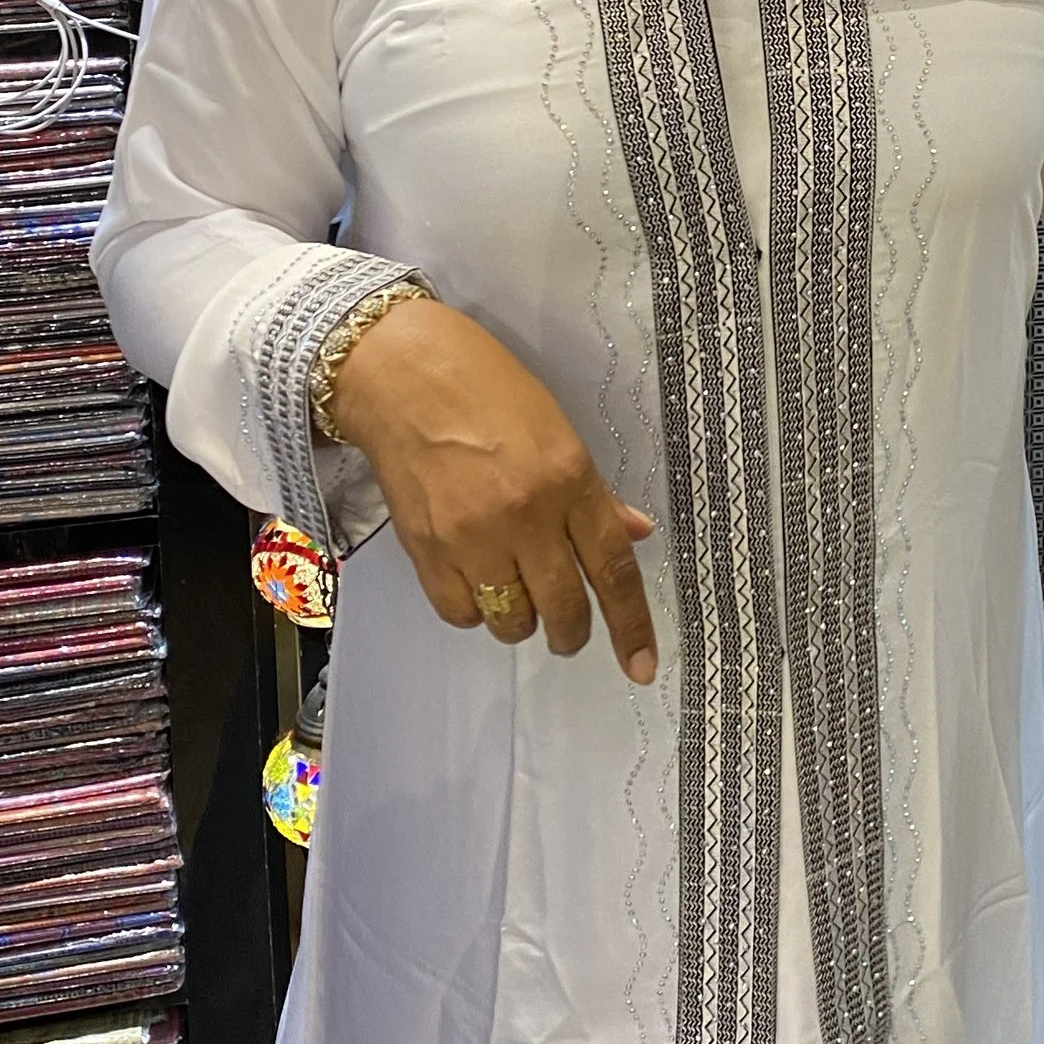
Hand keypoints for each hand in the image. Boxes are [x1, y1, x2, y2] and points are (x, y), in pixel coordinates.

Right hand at [327, 297, 658, 682]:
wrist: (401, 375)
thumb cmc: (484, 387)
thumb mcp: (558, 429)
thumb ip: (595, 494)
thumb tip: (635, 535)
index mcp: (568, 478)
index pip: (612, 568)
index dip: (632, 626)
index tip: (642, 667)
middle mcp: (524, 514)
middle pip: (564, 608)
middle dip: (573, 632)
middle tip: (569, 626)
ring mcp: (470, 537)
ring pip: (512, 621)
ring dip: (523, 619)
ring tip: (516, 589)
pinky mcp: (425, 550)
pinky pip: (461, 613)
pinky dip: (475, 609)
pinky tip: (476, 579)